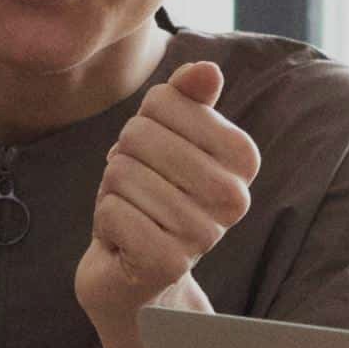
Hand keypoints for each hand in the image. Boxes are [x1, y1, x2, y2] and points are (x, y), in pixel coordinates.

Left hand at [77, 61, 259, 326]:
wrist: (138, 279)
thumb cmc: (152, 200)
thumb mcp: (165, 141)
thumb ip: (185, 101)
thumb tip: (207, 69)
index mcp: (242, 160)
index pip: (166, 101)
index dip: (142, 123)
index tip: (155, 159)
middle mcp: (233, 197)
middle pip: (141, 135)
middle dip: (124, 159)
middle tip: (139, 190)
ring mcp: (204, 233)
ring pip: (123, 173)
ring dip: (114, 193)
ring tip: (135, 215)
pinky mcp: (169, 262)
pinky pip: (111, 210)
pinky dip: (105, 222)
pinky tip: (125, 242)